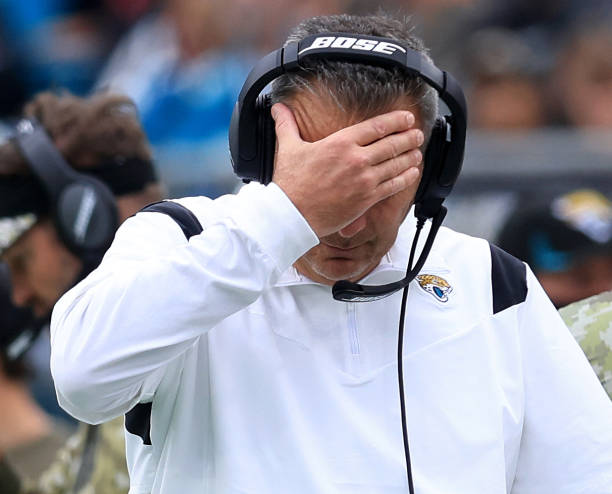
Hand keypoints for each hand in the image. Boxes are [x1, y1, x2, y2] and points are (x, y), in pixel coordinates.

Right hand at [271, 103, 422, 237]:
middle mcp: (356, 159)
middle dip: (409, 137)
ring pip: (396, 164)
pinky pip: (393, 186)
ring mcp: (364, 180)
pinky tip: (412, 174)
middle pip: (392, 143)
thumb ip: (286, 125)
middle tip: (417, 134)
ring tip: (418, 152)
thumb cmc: (290, 183)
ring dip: (410, 157)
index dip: (396, 120)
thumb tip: (278, 108)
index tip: (406, 118)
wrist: (292, 214)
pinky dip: (405, 178)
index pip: (376, 126)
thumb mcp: (288, 147)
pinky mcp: (366, 199)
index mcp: (340, 142)